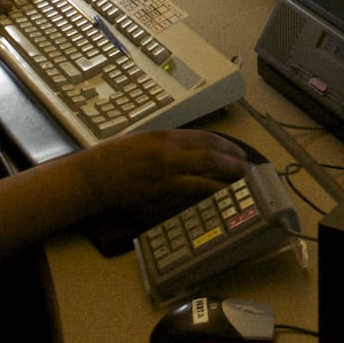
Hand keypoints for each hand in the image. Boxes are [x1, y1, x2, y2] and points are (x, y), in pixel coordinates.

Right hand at [79, 129, 249, 223]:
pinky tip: (216, 204)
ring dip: (225, 187)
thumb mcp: (148, 137)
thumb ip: (175, 142)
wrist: (96, 177)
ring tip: (239, 190)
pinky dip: (205, 203)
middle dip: (234, 166)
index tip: (240, 153)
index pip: (207, 140)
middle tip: (248, 172)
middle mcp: (169, 158)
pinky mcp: (159, 202)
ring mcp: (165, 182)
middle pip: (211, 161)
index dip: (228, 147)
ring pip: (204, 184)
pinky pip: (188, 203)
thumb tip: (203, 148)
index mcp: (166, 138)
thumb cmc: (119, 155)